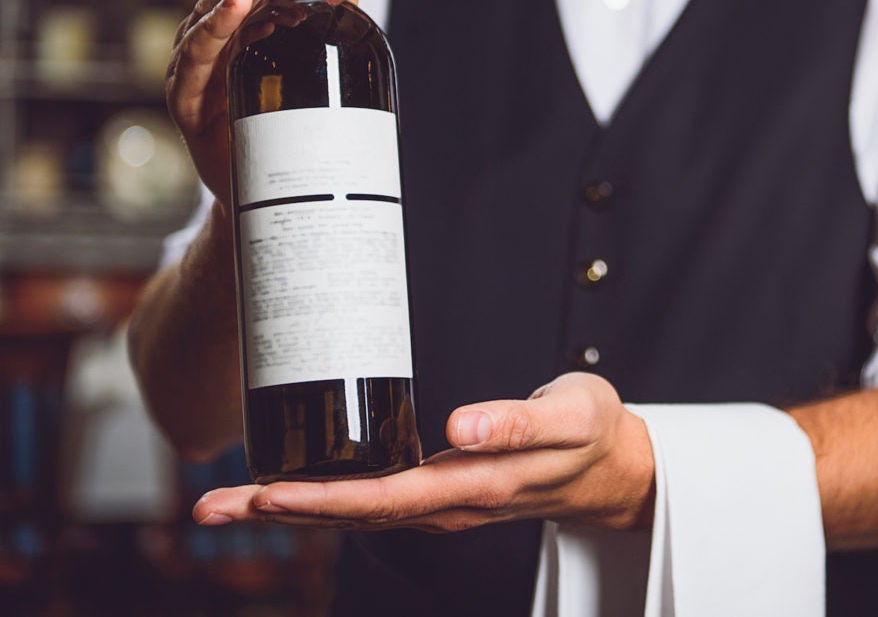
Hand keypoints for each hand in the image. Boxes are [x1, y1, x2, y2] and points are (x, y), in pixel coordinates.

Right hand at [166, 0, 366, 203]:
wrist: (263, 194)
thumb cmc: (287, 111)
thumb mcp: (324, 39)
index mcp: (239, 15)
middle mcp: (211, 32)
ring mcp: (193, 62)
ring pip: (214, 11)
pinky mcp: (187, 96)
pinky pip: (200, 55)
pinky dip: (217, 27)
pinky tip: (238, 5)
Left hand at [192, 373, 655, 532]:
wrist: (615, 467)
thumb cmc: (593, 433)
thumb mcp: (571, 415)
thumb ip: (517, 423)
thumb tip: (456, 429)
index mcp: (475, 486)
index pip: (383, 499)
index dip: (321, 500)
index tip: (266, 492)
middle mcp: (449, 505)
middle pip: (351, 515)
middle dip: (278, 511)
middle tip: (210, 507)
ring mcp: (443, 505)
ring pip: (355, 514)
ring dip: (289, 509)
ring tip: (227, 501)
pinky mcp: (440, 493)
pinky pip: (372, 502)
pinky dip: (323, 498)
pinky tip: (292, 487)